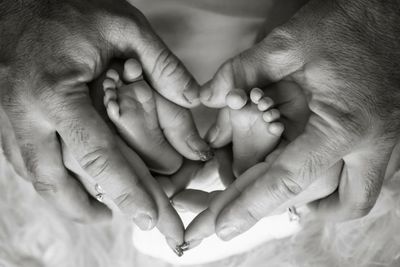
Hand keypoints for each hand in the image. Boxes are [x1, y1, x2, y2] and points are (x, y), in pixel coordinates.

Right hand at [0, 0, 205, 237]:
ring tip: (101, 214)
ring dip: (70, 203)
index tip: (151, 219)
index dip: (127, 190)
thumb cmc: (69, 8)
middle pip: (59, 182)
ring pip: (38, 179)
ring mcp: (8, 119)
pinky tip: (68, 186)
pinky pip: (24, 163)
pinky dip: (50, 182)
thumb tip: (196, 99)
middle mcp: (26, 114)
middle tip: (134, 225)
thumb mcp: (123, 27)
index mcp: (57, 92)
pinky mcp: (3, 118)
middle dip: (95, 210)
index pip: (98, 155)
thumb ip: (162, 65)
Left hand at [198, 0, 399, 240]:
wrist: (398, 10)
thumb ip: (243, 70)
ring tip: (294, 202)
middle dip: (297, 213)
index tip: (222, 227)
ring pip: (364, 196)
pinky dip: (344, 187)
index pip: (289, 177)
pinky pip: (372, 177)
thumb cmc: (349, 22)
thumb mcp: (289, 42)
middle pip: (343, 203)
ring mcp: (393, 140)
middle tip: (259, 210)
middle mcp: (376, 142)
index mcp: (346, 124)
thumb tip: (208, 96)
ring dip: (327, 205)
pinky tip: (323, 175)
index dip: (251, 205)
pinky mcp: (395, 133)